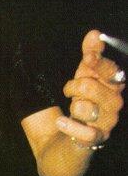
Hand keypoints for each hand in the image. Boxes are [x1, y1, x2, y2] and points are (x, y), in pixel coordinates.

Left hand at [56, 30, 124, 145]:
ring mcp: (105, 125)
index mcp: (112, 89)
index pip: (115, 74)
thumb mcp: (82, 77)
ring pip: (95, 111)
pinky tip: (60, 122)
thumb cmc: (80, 104)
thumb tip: (94, 33)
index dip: (102, 64)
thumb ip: (89, 56)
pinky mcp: (94, 142)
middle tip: (69, 89)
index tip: (88, 57)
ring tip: (70, 107)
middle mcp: (113, 107)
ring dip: (77, 106)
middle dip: (82, 86)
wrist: (67, 139)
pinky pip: (88, 134)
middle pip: (107, 93)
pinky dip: (71, 126)